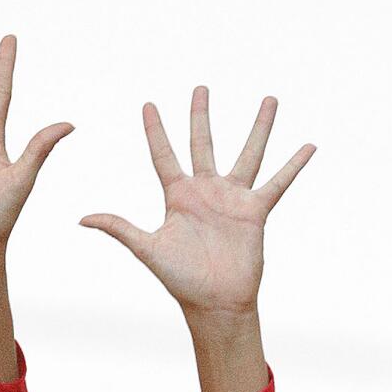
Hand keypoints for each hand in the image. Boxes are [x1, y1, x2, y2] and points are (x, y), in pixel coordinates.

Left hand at [81, 87, 313, 320]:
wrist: (214, 303)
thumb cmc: (180, 280)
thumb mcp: (147, 250)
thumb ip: (119, 229)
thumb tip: (83, 218)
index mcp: (177, 197)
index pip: (163, 155)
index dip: (154, 130)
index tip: (148, 105)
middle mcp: (205, 192)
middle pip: (202, 143)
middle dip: (200, 116)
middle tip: (200, 88)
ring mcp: (232, 199)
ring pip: (248, 153)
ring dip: (259, 127)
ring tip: (270, 99)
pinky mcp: (255, 212)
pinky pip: (277, 183)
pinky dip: (293, 165)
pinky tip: (308, 146)